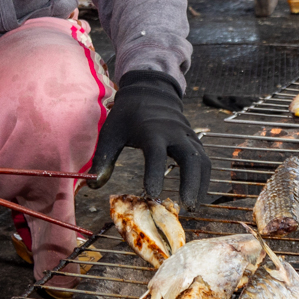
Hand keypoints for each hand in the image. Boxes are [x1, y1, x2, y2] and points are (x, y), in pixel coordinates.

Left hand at [88, 71, 210, 205]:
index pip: (156, 154)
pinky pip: (204, 160)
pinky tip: (197, 194)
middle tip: (186, 207)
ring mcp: (187, 136)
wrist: (150, 91)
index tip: (152, 194)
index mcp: (152, 131)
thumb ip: (103, 158)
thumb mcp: (111, 132)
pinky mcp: (194, 140)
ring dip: (201, 184)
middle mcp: (174, 133)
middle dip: (191, 183)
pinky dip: (203, 178)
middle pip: (191, 158)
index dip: (155, 174)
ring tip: (193, 206)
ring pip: (202, 160)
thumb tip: (93, 184)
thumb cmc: (128, 115)